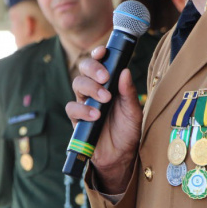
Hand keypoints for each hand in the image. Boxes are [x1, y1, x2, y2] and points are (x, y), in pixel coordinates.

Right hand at [66, 47, 142, 193]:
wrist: (121, 155)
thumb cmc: (128, 130)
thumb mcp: (133, 110)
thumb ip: (128, 92)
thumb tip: (125, 71)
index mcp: (109, 84)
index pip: (99, 63)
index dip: (98, 54)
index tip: (102, 52)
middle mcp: (94, 90)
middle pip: (84, 69)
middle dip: (93, 69)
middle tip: (105, 77)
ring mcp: (85, 103)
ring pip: (77, 85)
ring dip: (90, 89)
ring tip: (104, 100)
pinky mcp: (77, 119)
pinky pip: (72, 108)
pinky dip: (82, 110)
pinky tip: (95, 116)